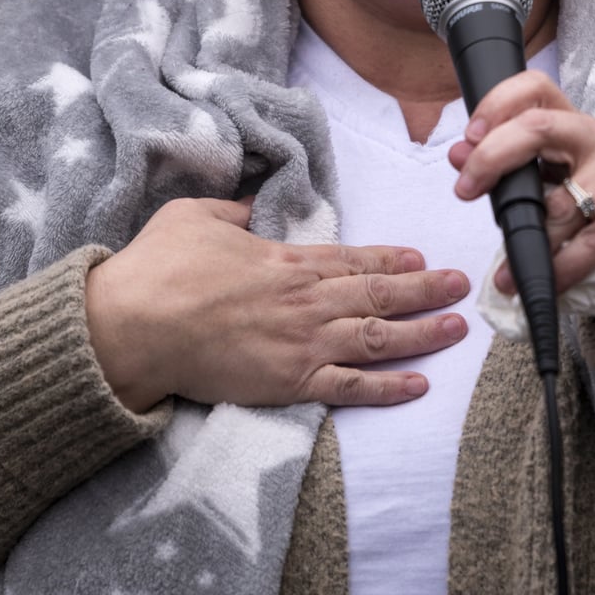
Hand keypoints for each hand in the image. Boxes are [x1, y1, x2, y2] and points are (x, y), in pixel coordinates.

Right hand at [85, 197, 468, 411]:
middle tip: (461, 286)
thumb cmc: (158, 268)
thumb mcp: (194, 216)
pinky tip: (418, 385)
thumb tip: (251, 206)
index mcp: (285, 260)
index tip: (421, 256)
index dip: (390, 257)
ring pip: (377, 337)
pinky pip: (351, 388)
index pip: (352, 257)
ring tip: (456, 328)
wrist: (133, 325)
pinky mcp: (289, 383)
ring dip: (422, 333)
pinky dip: (388, 387)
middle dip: (425, 289)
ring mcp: (302, 343)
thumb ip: (232, 210)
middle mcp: (306, 300)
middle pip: (378, 294)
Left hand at [448, 71, 594, 329]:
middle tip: (466, 191)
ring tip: (509, 269)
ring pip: (561, 202)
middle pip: (541, 126)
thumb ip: (513, 176)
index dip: (498, 104)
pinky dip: (561, 268)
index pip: (536, 89)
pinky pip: (590, 241)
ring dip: (529, 241)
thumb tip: (459, 156)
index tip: (468, 139)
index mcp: (577, 127)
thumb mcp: (553, 196)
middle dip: (493, 156)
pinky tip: (547, 283)